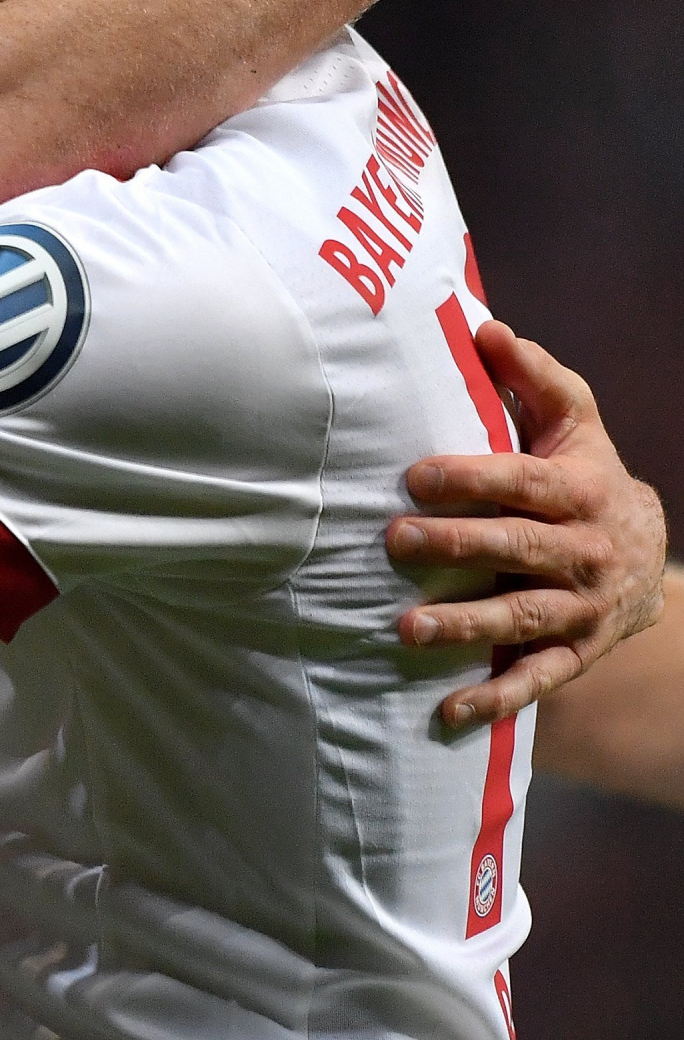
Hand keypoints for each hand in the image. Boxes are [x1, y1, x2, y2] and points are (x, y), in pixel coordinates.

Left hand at [388, 321, 667, 729]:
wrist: (646, 552)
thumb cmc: (583, 472)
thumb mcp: (573, 420)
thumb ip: (532, 376)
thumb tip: (485, 327)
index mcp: (581, 492)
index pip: (524, 483)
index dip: (473, 477)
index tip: (415, 476)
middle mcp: (585, 553)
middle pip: (519, 549)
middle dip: (458, 546)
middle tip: (393, 542)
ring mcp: (582, 609)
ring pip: (523, 617)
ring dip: (465, 626)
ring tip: (405, 630)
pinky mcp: (575, 653)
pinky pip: (537, 679)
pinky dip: (495, 699)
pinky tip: (446, 712)